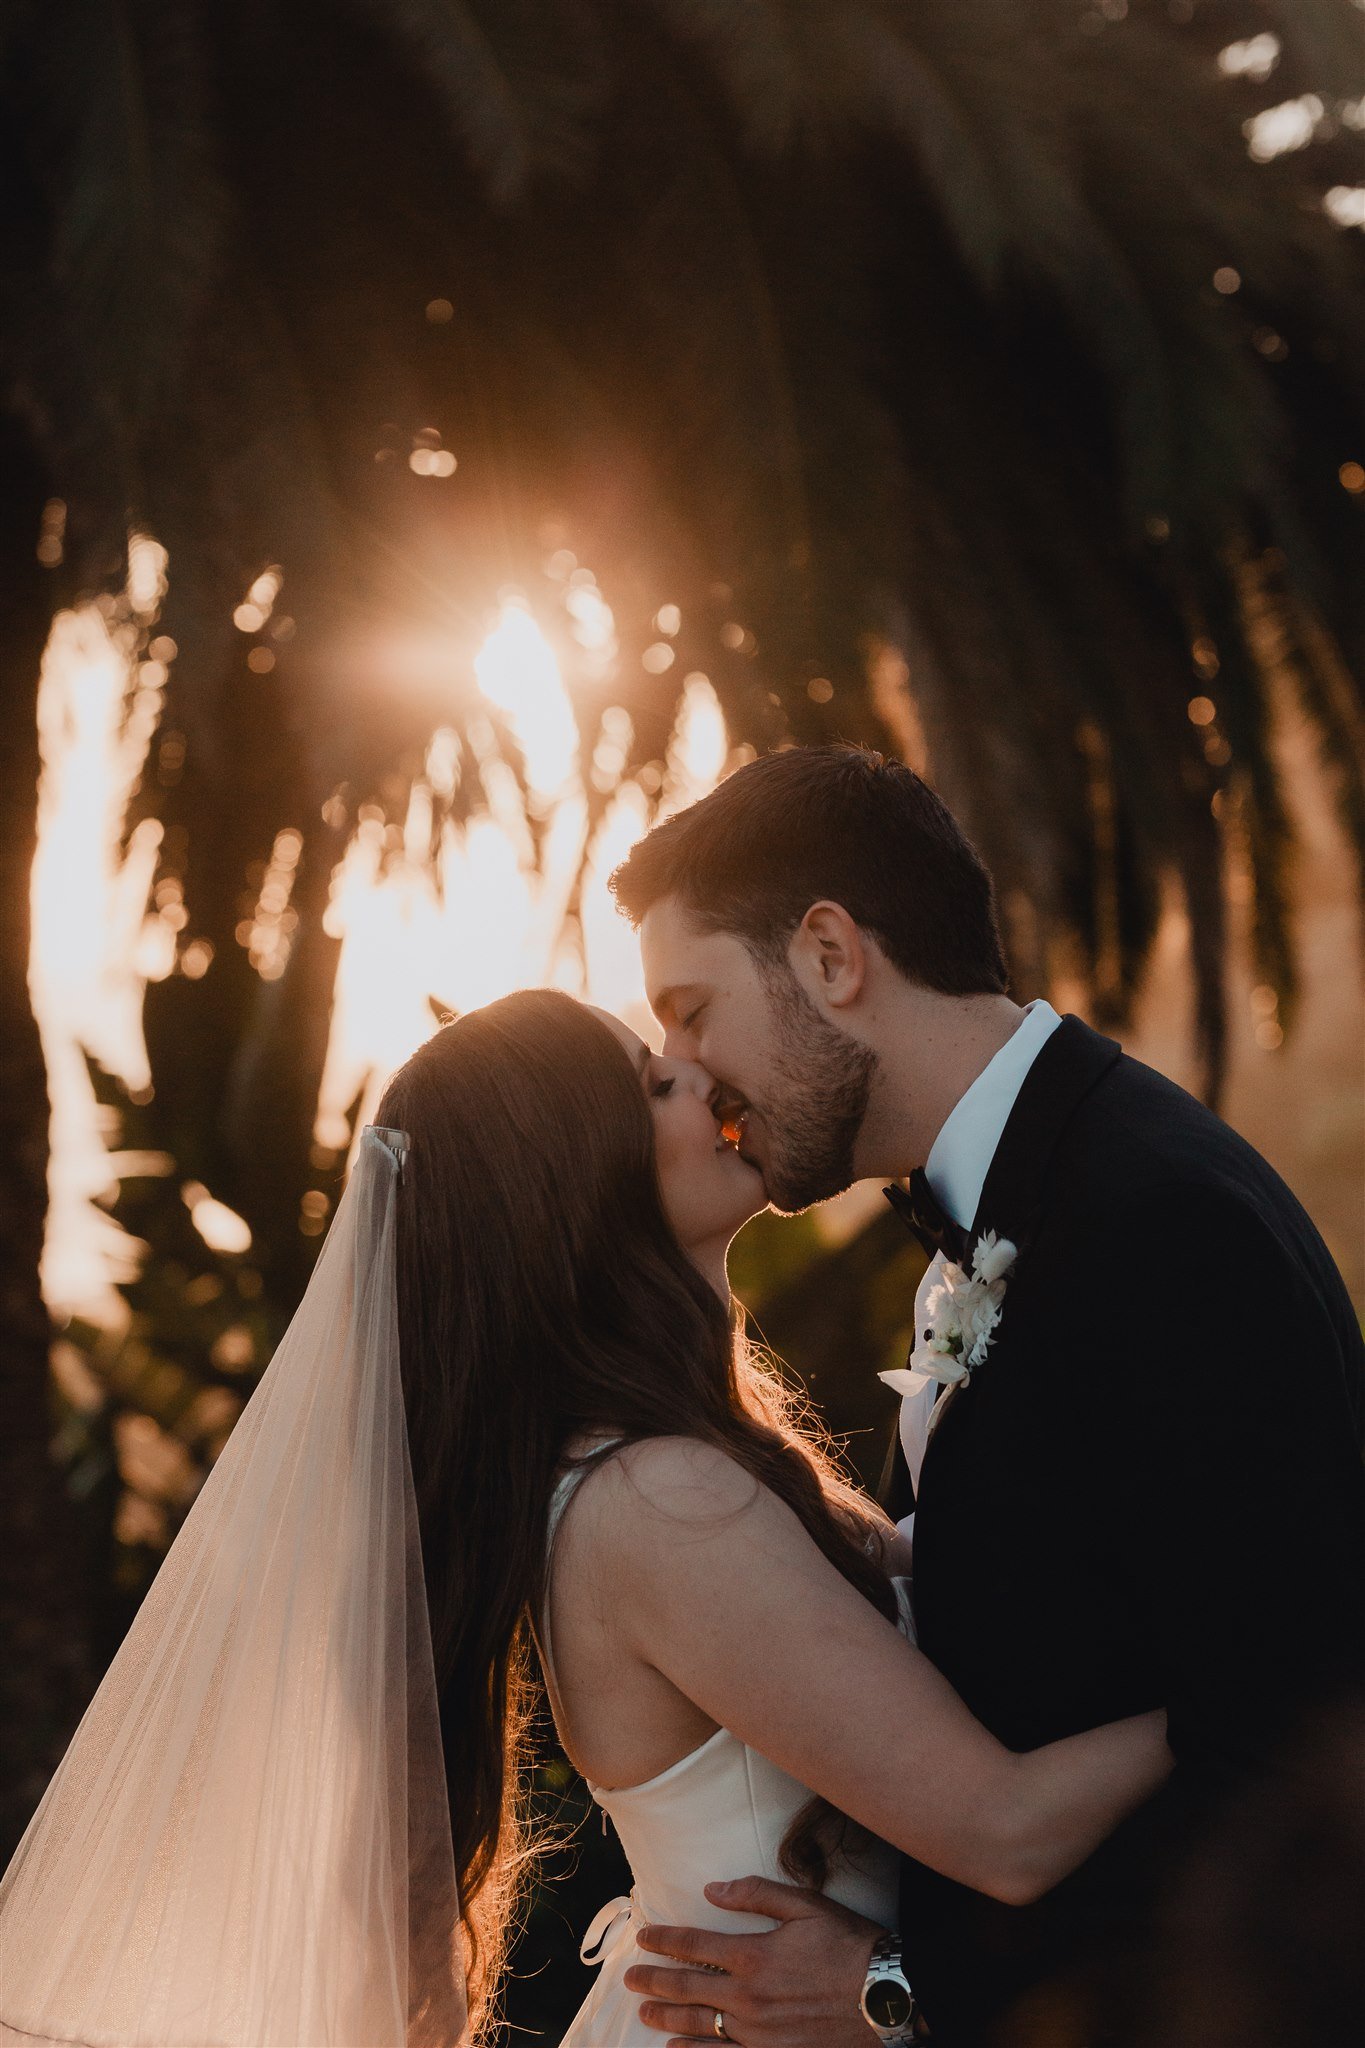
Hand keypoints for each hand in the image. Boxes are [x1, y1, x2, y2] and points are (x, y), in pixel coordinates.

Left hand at [623, 1873, 883, 2046]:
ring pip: (699, 2025)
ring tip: (643, 2012)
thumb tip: (712, 1889)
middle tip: (630, 1979)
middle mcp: (747, 1997)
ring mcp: (757, 2033)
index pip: (694, 1944)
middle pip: (687, 1988)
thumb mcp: (806, 1905)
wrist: (886, 1998)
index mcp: (753, 1955)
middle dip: (654, 1981)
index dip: (664, 1939)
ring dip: (667, 2017)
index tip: (643, 1935)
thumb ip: (756, 1894)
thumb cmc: (848, 1945)